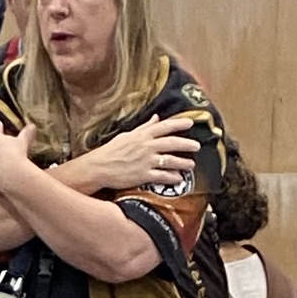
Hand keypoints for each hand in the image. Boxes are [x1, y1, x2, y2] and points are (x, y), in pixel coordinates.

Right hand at [68, 115, 199, 200]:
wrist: (99, 167)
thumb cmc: (111, 151)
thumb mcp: (128, 135)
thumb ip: (144, 127)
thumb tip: (156, 118)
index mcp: (143, 135)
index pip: (165, 126)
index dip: (179, 124)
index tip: (190, 123)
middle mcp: (146, 146)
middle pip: (172, 143)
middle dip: (187, 144)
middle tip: (197, 146)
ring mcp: (145, 161)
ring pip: (170, 160)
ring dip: (183, 162)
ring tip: (191, 165)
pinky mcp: (143, 175)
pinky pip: (161, 176)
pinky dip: (172, 177)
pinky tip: (179, 179)